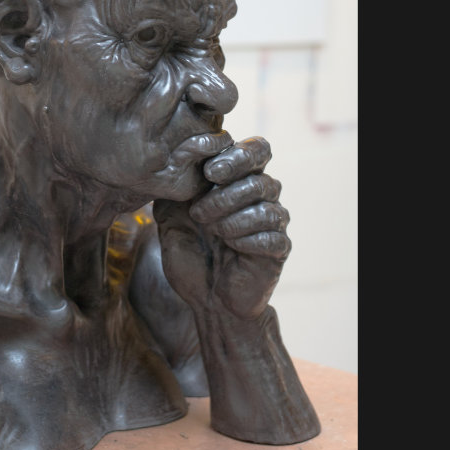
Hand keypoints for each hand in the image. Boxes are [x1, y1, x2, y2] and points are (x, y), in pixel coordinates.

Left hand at [154, 136, 289, 320]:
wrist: (207, 300)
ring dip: (232, 215)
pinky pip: (273, 234)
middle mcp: (260, 195)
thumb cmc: (191, 256)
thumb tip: (170, 164)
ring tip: (212, 231)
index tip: (208, 172)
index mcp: (237, 180)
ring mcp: (273, 221)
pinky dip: (247, 239)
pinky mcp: (279, 247)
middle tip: (201, 210)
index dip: (234, 155)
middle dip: (228, 190)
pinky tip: (231, 247)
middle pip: (260, 174)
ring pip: (267, 201)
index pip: (255, 149)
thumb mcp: (170, 219)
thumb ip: (173, 190)